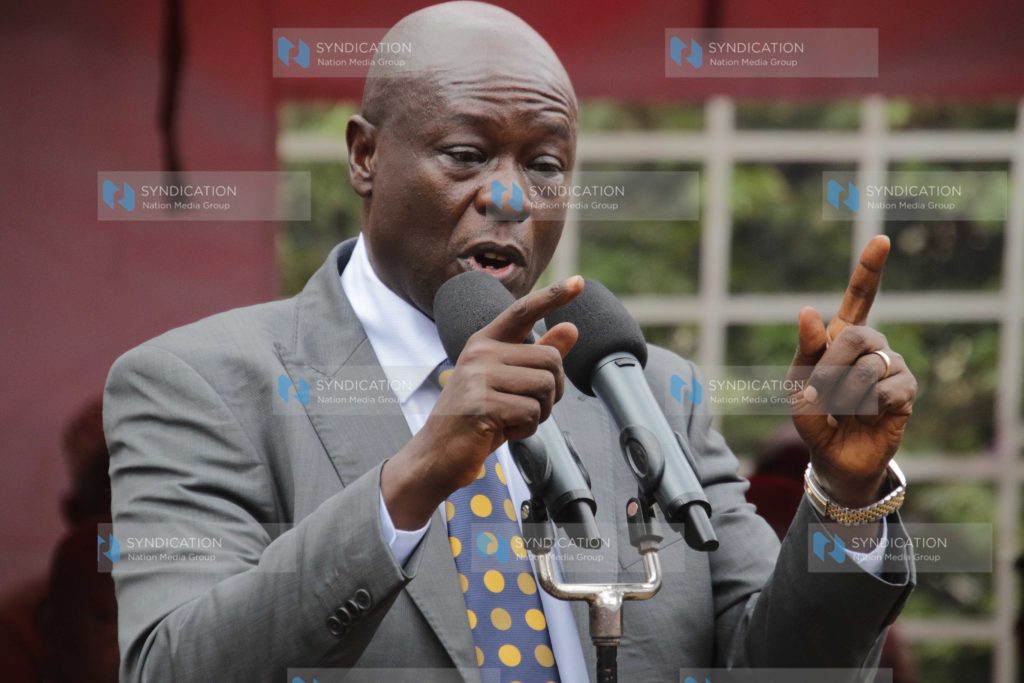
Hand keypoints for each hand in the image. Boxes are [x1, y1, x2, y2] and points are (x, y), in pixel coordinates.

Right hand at [382, 275, 583, 528]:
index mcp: (485, 342)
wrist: (438, 454)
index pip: (523, 311)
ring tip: (510, 419)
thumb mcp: (508, 383)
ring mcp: (478, 377)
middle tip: (527, 407)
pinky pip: (532, 413)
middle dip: (552, 391)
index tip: (579, 282)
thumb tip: (570, 329)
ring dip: (539, 413)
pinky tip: (502, 431)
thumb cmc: (476, 418)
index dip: (553, 296)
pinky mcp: (482, 404)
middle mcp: (480, 353)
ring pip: (545, 387)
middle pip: (550, 360)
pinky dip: (526, 429)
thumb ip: (537, 356)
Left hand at [787, 236, 916, 507]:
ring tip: (844, 409)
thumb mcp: (798, 384)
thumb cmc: (814, 415)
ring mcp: (891, 366)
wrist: (833, 455)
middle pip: (858, 334)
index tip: (881, 240)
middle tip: (820, 393)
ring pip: (869, 367)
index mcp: (841, 336)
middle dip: (832, 365)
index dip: (869, 268)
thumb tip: (807, 310)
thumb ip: (804, 349)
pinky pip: (889, 390)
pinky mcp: (906, 391)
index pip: (860, 295)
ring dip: (846, 393)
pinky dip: (869, 407)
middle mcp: (871, 345)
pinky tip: (868, 415)